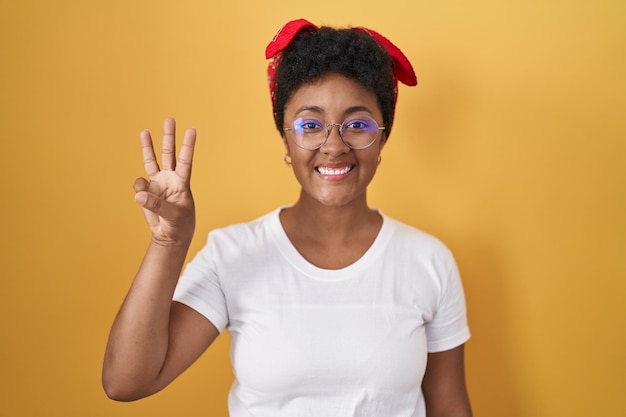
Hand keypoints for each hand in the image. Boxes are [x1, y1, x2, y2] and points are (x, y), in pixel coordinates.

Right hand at [133, 117, 196, 245]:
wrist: (170, 236)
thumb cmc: (179, 225)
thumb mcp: (172, 216)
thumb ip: (156, 205)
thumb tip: (138, 194)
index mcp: (182, 183)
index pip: (186, 161)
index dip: (188, 146)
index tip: (192, 130)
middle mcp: (170, 179)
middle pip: (169, 154)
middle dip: (168, 137)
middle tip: (169, 119)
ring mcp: (158, 183)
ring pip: (152, 160)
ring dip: (147, 146)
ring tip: (144, 131)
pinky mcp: (147, 191)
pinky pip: (139, 184)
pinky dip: (138, 189)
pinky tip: (143, 198)